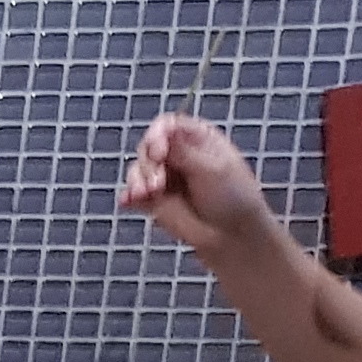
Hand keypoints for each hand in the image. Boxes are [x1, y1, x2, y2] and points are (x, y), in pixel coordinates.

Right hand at [122, 114, 278, 262]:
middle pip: (148, 146)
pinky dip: (128, 195)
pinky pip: (132, 193)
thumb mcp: (213, 169)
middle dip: (148, 164)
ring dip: (137, 181)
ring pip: (137, 169)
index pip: (168, 126)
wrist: (231, 235)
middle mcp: (178, 155)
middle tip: (157, 183)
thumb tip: (162, 131)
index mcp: (197, 140)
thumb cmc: (233, 198)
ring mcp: (164, 177)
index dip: (157, 135)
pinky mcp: (152, 200)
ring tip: (147, 195)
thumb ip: (184, 151)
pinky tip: (128, 201)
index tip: (157, 152)